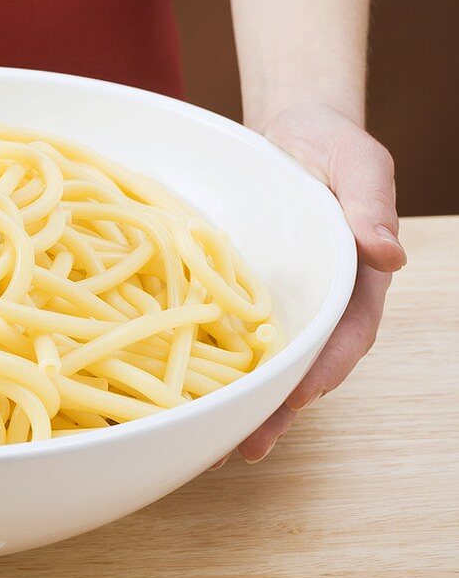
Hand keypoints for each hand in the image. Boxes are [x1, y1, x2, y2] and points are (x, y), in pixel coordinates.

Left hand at [220, 103, 404, 465]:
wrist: (290, 131)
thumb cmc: (332, 147)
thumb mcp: (360, 165)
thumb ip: (372, 205)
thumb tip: (389, 251)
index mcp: (355, 280)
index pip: (347, 335)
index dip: (326, 369)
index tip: (300, 398)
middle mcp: (317, 300)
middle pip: (303, 364)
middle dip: (278, 408)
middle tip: (246, 447)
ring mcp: (279, 299)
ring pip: (264, 358)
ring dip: (243, 400)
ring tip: (212, 443)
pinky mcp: (241, 291)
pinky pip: (228, 330)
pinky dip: (213, 361)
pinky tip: (187, 393)